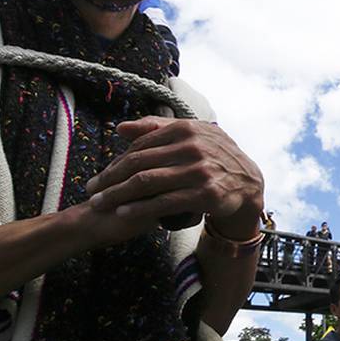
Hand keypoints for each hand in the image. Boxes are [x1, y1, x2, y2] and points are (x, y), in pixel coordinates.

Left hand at [85, 117, 263, 240]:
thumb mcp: (191, 135)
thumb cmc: (214, 158)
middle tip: (91, 191)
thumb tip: (120, 129)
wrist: (248, 183)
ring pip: (146, 183)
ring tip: (100, 204)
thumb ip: (156, 128)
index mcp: (185, 129)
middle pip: (138, 164)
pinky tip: (123, 212)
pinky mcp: (204, 194)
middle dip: (109, 179)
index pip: (140, 146)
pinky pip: (164, 201)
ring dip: (117, 194)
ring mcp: (199, 171)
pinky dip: (140, 207)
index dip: (115, 162)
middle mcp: (192, 147)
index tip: (99, 177)